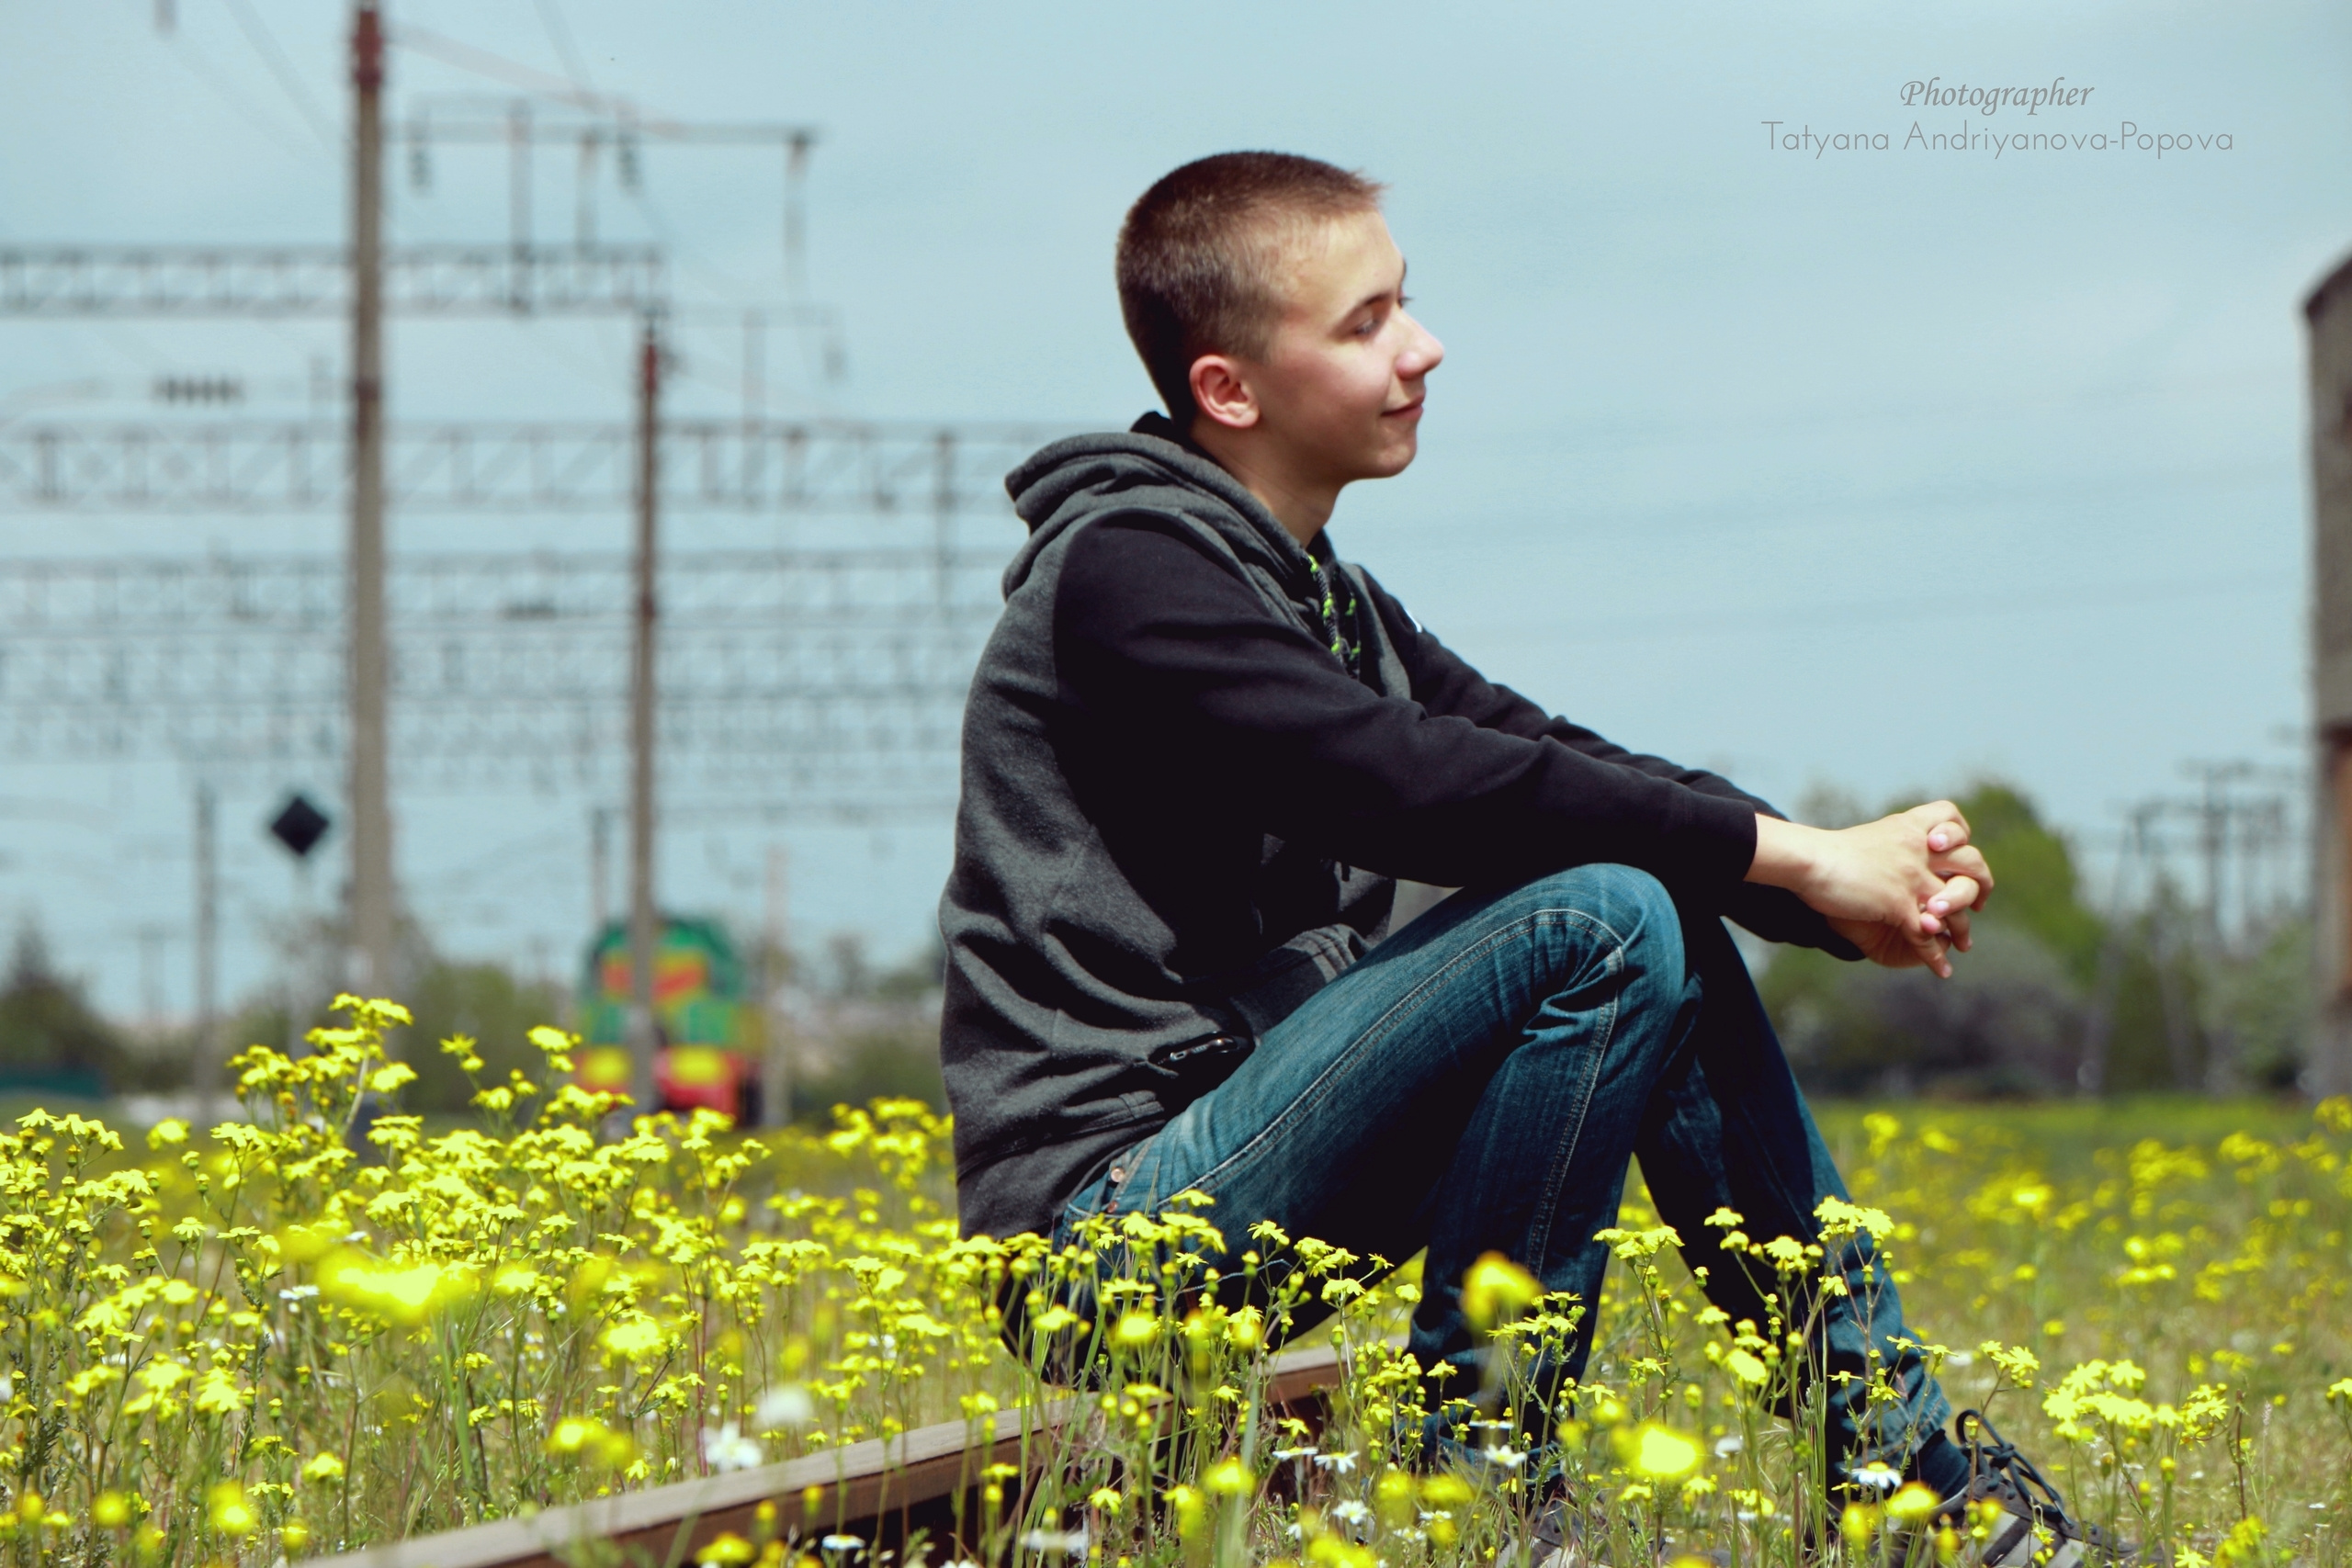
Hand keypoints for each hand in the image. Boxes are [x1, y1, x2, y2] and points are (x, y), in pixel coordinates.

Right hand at [1747, 801, 1993, 977]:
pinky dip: (1935, 957)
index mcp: (1908, 828)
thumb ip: (1892, 847)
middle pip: (1970, 863)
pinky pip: (1926, 935)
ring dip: (1963, 929)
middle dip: (1980, 886)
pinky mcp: (1899, 902)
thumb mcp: (1869, 840)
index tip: (1958, 853)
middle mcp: (1918, 849)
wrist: (1808, 859)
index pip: (1951, 818)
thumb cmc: (1828, 853)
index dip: (1960, 836)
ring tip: (1964, 945)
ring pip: (1955, 905)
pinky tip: (1942, 970)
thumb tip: (1902, 861)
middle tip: (1980, 905)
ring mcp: (1912, 876)